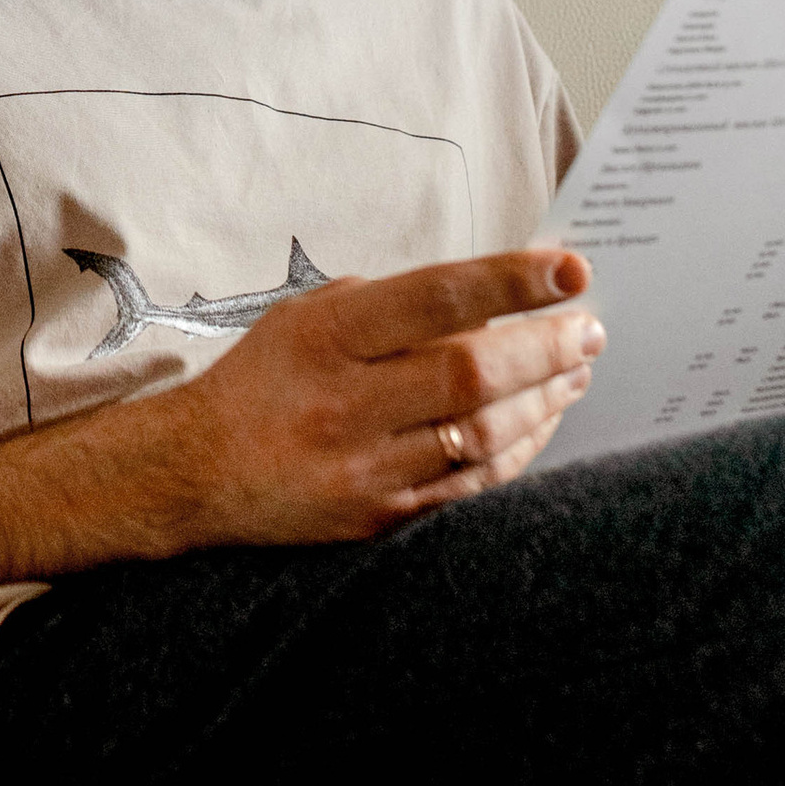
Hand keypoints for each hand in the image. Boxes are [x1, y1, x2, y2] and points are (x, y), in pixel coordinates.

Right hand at [169, 244, 602, 543]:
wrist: (196, 472)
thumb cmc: (266, 378)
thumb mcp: (309, 316)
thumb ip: (391, 305)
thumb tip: (493, 294)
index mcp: (328, 335)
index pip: (435, 299)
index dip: (510, 283)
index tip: (570, 269)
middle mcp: (345, 401)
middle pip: (469, 373)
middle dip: (545, 348)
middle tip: (589, 328)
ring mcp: (363, 465)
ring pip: (480, 434)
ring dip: (544, 400)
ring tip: (578, 369)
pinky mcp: (379, 516)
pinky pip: (470, 486)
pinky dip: (519, 450)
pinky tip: (543, 421)